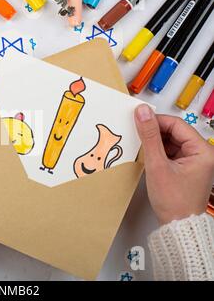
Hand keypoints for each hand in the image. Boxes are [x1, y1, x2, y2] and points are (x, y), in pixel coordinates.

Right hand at [134, 104, 213, 224]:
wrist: (177, 226)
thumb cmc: (174, 202)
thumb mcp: (157, 165)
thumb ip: (149, 137)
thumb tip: (143, 113)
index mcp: (203, 151)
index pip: (177, 125)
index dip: (156, 120)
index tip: (139, 118)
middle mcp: (201, 155)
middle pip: (174, 132)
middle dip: (154, 132)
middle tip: (136, 131)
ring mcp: (193, 162)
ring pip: (170, 142)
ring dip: (154, 143)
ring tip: (140, 146)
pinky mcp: (184, 168)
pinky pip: (169, 152)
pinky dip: (157, 152)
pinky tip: (146, 156)